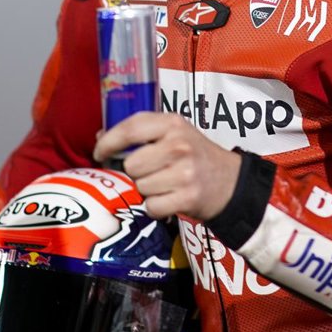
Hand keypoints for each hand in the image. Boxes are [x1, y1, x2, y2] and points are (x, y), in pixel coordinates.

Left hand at [93, 112, 241, 220]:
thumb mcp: (173, 134)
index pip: (130, 129)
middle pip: (131, 164)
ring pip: (140, 186)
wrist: (232, 182)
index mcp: (173, 123)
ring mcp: (185, 171)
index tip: (99, 153)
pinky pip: (151, 206)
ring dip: (147, 191)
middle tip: (150, 172)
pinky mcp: (188, 197)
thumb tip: (101, 138)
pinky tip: (169, 199)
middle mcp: (179, 145)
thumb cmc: (196, 157)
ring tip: (164, 185)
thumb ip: (140, 133)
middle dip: (135, 172)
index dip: (109, 142)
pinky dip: (156, 208)